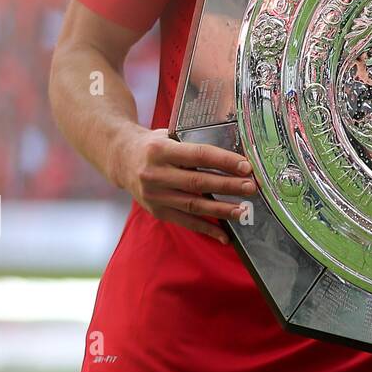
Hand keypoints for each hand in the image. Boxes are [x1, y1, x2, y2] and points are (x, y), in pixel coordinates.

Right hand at [107, 127, 256, 244]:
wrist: (121, 159)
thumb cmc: (154, 145)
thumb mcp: (170, 136)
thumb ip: (193, 144)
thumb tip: (232, 156)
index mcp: (160, 150)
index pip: (199, 155)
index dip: (224, 161)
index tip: (246, 167)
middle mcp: (154, 174)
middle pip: (198, 182)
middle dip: (228, 186)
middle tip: (250, 188)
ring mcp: (154, 195)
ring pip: (193, 205)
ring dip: (221, 209)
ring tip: (242, 211)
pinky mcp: (156, 211)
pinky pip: (185, 221)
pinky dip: (206, 229)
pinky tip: (224, 234)